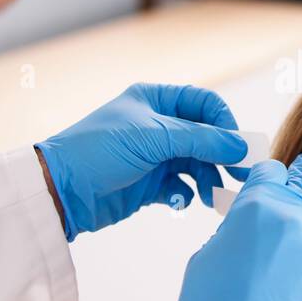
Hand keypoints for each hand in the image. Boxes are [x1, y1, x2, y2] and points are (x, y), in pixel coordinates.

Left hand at [35, 83, 247, 240]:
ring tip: (213, 198)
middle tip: (241, 177)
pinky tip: (181, 201)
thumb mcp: (153, 138)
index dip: (225, 124)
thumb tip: (241, 146)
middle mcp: (158, 125)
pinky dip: (188, 194)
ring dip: (209, 179)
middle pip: (206, 137)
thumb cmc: (98, 151)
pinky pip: (181, 186)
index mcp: (156, 100)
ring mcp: (154, 155)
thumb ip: (201, 140)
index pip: (205, 104)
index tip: (238, 148)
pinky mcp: (149, 183)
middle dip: (223, 157)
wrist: (60, 190)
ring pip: (197, 164)